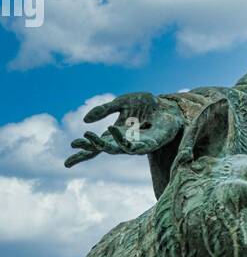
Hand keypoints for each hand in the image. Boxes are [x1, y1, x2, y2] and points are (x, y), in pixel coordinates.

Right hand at [64, 92, 183, 167]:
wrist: (168, 106)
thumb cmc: (146, 105)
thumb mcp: (121, 103)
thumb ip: (104, 110)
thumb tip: (84, 120)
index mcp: (115, 133)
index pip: (96, 145)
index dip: (83, 149)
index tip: (69, 152)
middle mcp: (123, 141)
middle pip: (103, 149)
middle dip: (88, 147)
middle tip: (76, 143)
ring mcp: (136, 144)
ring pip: (116, 150)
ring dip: (101, 144)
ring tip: (89, 137)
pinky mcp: (149, 144)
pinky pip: (133, 146)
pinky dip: (122, 139)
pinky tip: (113, 130)